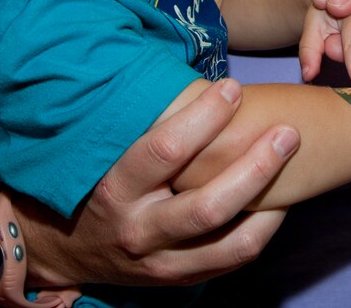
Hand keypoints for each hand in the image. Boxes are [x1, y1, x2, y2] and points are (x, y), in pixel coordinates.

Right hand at [28, 79, 295, 286]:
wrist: (59, 250)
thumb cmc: (92, 180)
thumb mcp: (101, 151)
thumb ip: (141, 123)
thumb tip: (188, 71)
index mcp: (115, 187)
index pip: (164, 150)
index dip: (204, 117)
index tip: (233, 87)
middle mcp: (136, 229)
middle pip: (205, 204)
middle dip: (254, 167)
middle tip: (287, 132)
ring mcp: (158, 261)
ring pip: (226, 239)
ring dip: (267, 200)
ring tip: (290, 169)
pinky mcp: (176, 279)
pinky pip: (231, 259)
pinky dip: (262, 230)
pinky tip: (281, 200)